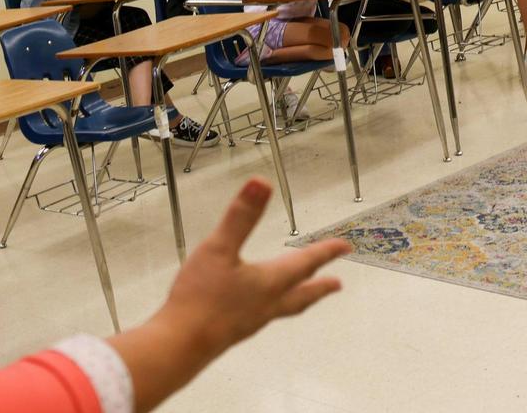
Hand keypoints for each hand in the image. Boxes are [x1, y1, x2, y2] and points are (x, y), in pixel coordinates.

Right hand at [151, 179, 349, 360]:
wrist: (181, 343)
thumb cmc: (201, 297)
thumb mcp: (219, 248)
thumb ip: (240, 217)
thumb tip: (261, 184)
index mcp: (269, 282)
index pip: (304, 263)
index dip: (325, 252)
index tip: (345, 247)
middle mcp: (266, 304)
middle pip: (301, 293)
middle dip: (321, 286)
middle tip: (338, 285)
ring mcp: (252, 320)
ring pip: (284, 308)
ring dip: (298, 298)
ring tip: (302, 297)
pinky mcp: (234, 330)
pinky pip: (262, 317)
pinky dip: (271, 308)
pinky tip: (257, 307)